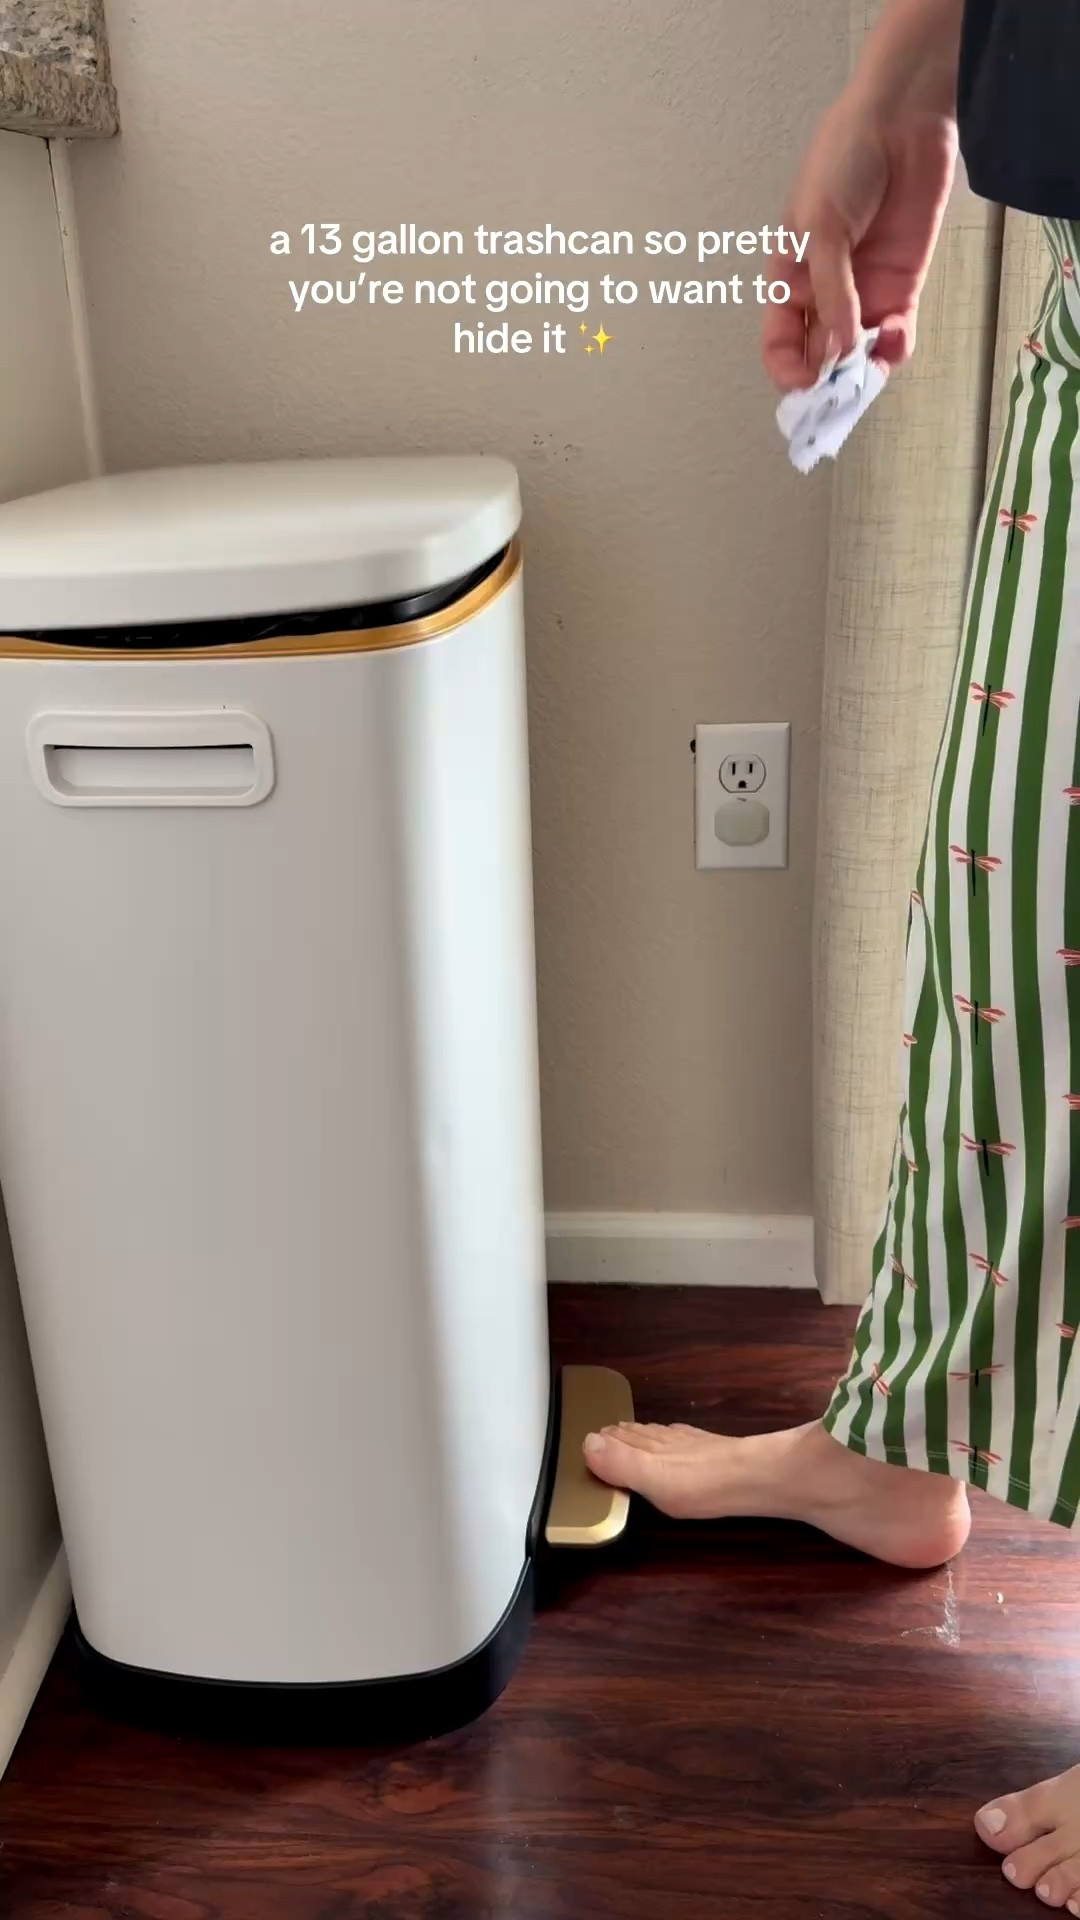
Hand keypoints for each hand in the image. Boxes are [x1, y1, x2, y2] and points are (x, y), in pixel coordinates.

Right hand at [763, 92, 957, 390]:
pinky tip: (894, 339)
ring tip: (871, 367)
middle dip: (829, 380)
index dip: (787, 369)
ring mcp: (864, 291)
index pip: (779, 341)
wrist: (901, 119)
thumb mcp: (821, 228)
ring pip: (859, 353)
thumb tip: (839, 352)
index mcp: (788, 279)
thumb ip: (831, 293)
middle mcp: (823, 293)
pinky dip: (894, 346)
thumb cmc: (843, 160)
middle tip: (842, 394)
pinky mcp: (902, 284)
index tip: (805, 385)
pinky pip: (895, 332)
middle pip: (819, 356)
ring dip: (864, 370)